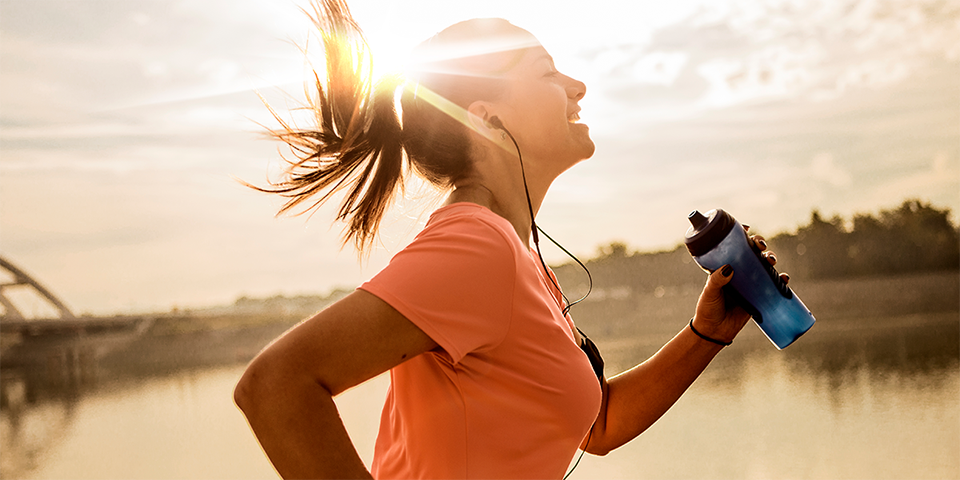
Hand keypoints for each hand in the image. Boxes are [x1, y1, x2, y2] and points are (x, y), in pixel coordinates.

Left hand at [691, 226, 787, 343]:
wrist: (714, 332)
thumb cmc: (707, 310)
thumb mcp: (709, 292)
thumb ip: (716, 280)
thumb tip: (729, 269)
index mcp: (724, 267)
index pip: (733, 246)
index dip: (741, 235)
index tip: (746, 228)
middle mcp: (738, 272)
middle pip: (752, 252)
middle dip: (759, 244)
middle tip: (761, 245)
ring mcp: (750, 283)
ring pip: (764, 265)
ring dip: (771, 258)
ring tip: (771, 261)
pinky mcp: (759, 296)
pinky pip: (773, 284)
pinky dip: (780, 279)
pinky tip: (783, 278)